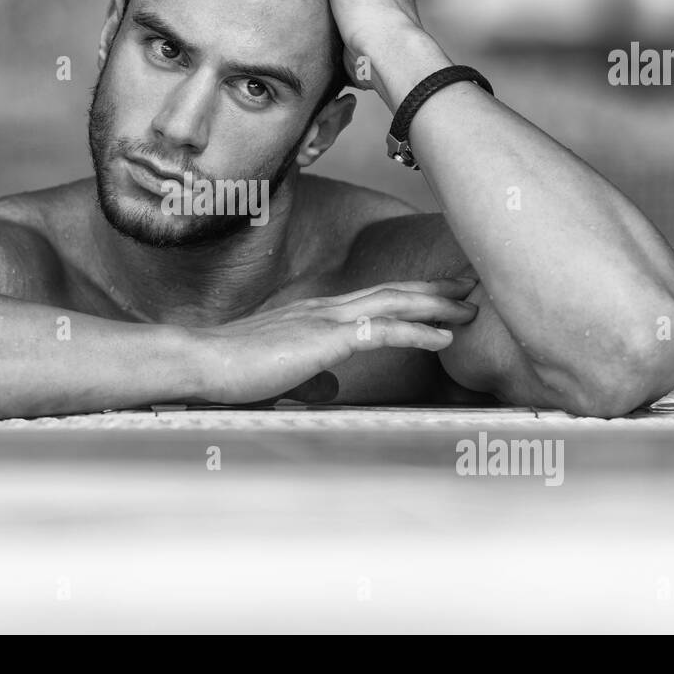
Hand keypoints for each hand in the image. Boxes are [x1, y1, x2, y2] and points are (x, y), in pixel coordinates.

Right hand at [186, 277, 478, 404]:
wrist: (203, 363)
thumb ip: (310, 377)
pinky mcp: (326, 339)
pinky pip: (383, 331)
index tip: (441, 296)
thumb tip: (329, 387)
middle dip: (435, 289)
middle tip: (470, 287)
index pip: (373, 297)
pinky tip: (444, 337)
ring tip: (470, 306)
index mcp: (317, 313)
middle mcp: (326, 308)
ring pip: (394, 302)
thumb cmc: (232, 370)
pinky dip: (418, 331)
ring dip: (437, 304)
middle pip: (392, 290)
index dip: (410, 294)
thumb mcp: (281, 372)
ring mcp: (327, 319)